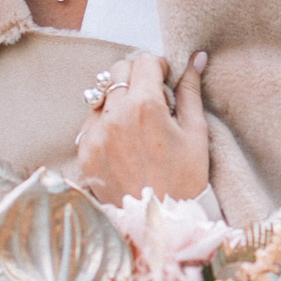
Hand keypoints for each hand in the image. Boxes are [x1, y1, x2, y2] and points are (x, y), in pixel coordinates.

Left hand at [76, 50, 208, 201]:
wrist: (160, 222)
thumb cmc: (185, 179)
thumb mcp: (196, 133)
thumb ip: (190, 91)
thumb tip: (196, 59)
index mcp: (144, 106)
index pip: (143, 62)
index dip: (159, 66)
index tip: (166, 80)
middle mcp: (113, 116)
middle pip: (117, 71)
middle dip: (136, 76)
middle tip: (152, 97)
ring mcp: (94, 135)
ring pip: (101, 96)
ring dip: (118, 99)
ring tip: (137, 123)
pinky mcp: (84, 153)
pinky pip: (90, 123)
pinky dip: (106, 123)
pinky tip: (124, 142)